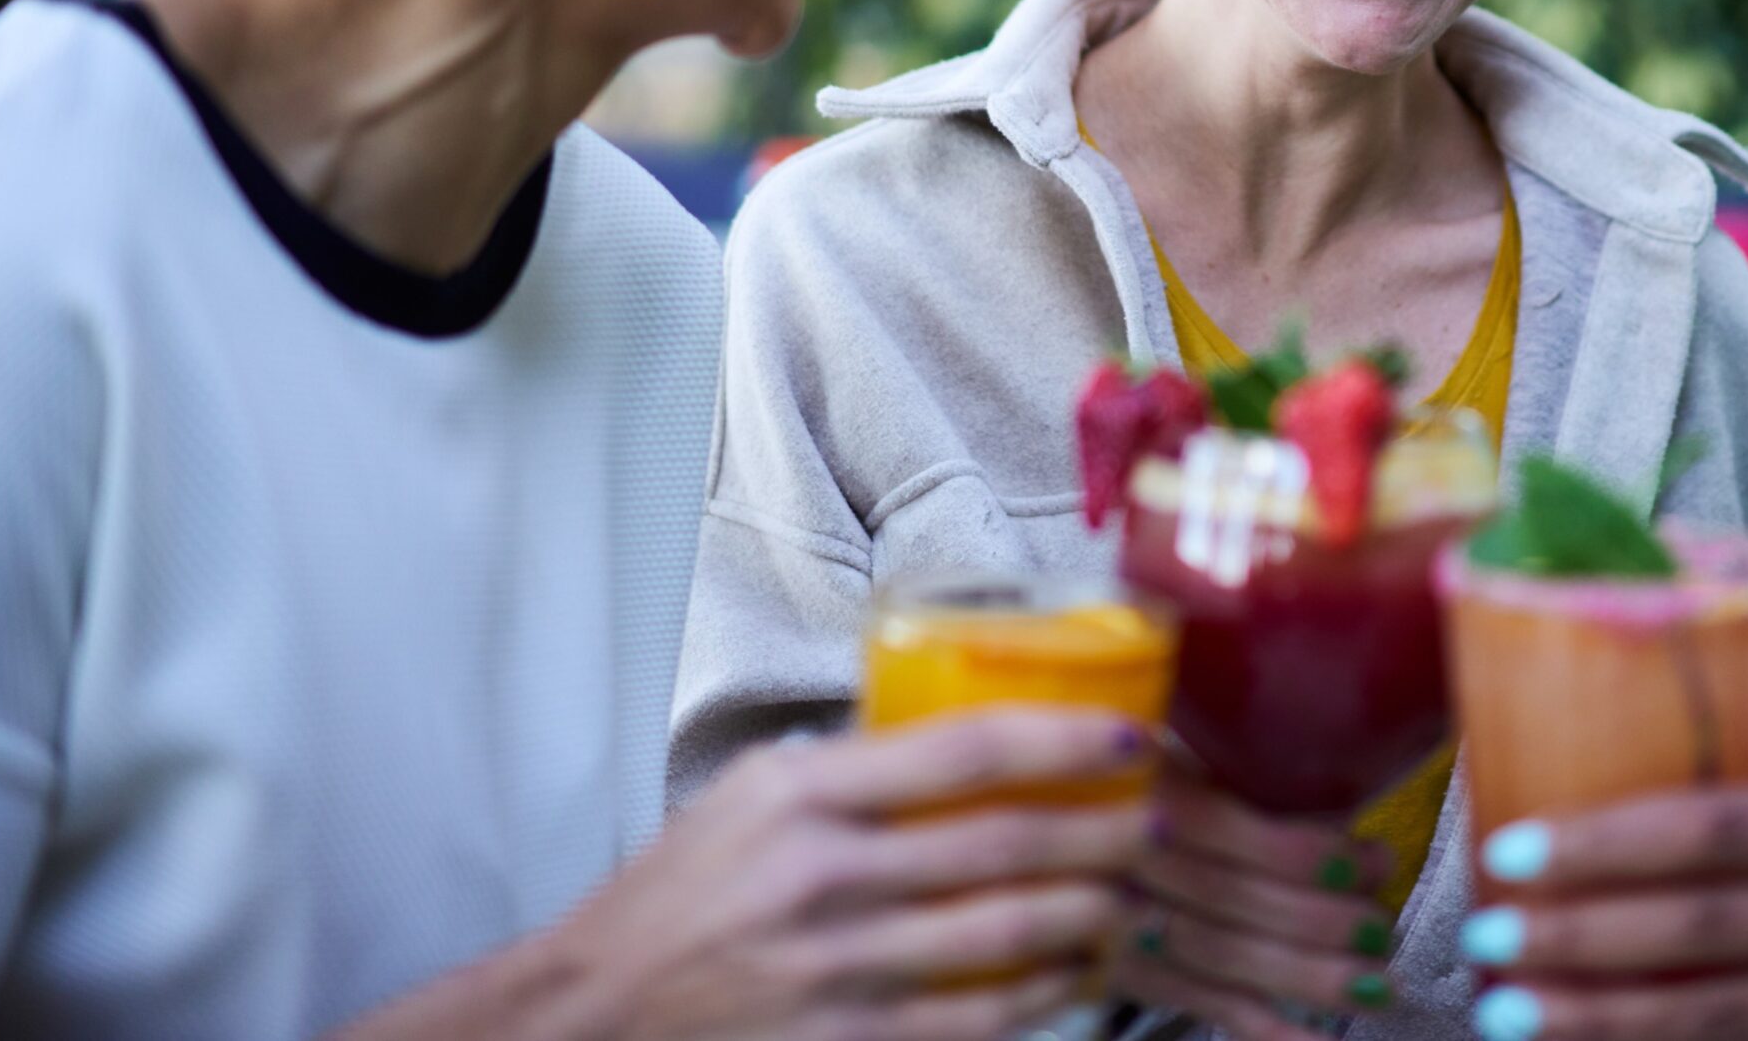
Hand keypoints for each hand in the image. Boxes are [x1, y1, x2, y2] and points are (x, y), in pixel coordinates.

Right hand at [338, 709, 1152, 1040]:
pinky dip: (1042, 997)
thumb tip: (976, 738)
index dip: (1065, 740)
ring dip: (1089, 915)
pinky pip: (977, 1020)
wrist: (592, 1014)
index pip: (964, 749)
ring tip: (1130, 896)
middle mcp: (822, 875)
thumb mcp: (750, 797)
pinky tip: (1077, 976)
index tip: (1132, 735)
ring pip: (1006, 936)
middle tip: (1155, 820)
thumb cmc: (678, 896)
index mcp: (801, 793)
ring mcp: (836, 969)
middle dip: (1102, 831)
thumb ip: (854, 768)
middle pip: (1004, 844)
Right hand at [1113, 771, 1400, 1040]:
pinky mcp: (1127, 973)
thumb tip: (1346, 819)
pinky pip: (1206, 1004)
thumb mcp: (1182, 749)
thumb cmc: (1146, 782)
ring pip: (1225, 957)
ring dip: (1310, 978)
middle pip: (1232, 901)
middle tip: (1379, 927)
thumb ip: (1245, 776)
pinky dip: (1269, 1031)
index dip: (1307, 854)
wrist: (1071, 834)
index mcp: (1142, 788)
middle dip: (1322, 921)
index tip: (1374, 859)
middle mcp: (1124, 859)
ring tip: (1379, 986)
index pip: (1228, 828)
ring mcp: (1121, 924)